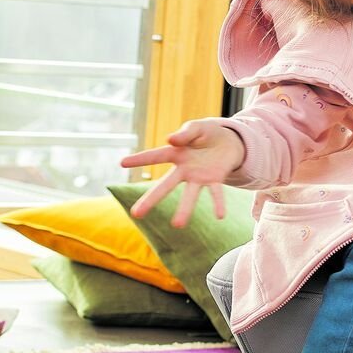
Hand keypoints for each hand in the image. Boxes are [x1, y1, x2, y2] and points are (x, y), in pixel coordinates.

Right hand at [119, 120, 243, 227]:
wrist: (230, 142)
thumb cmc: (206, 133)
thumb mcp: (196, 128)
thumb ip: (184, 133)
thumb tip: (170, 139)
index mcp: (176, 154)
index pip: (155, 156)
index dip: (139, 159)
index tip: (122, 163)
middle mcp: (184, 170)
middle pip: (165, 186)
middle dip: (150, 200)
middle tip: (136, 214)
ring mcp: (199, 177)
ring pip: (190, 195)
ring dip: (185, 209)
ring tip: (177, 225)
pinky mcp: (215, 180)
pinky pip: (216, 193)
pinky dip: (218, 204)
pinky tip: (220, 216)